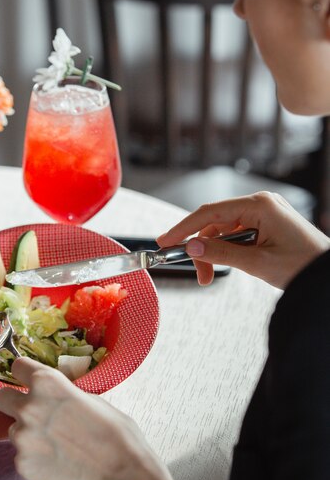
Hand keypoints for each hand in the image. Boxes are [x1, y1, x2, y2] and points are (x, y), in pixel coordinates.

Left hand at [0, 357, 180, 479]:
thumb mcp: (91, 398)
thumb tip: (54, 395)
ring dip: (27, 433)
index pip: (17, 367)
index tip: (28, 381)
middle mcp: (28, 406)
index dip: (24, 374)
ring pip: (13, 429)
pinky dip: (34, 457)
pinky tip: (57, 462)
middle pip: (1, 397)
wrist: (122, 476)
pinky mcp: (21, 464)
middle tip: (34, 413)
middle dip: (14, 402)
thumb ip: (64, 393)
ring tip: (56, 445)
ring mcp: (22, 437)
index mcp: (47, 383)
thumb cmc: (116, 433)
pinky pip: (21, 454)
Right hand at [156, 192, 329, 288]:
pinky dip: (227, 250)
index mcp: (259, 205)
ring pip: (223, 230)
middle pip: (214, 223)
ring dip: (213, 252)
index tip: (165, 240)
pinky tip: (228, 264)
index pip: (209, 213)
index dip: (184, 227)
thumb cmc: (304, 265)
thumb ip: (221, 253)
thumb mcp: (257, 263)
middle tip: (199, 273)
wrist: (327, 275)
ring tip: (211, 275)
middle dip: (201, 248)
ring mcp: (264, 213)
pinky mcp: (266, 224)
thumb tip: (191, 247)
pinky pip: (236, 234)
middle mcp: (260, 204)